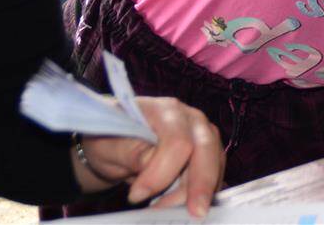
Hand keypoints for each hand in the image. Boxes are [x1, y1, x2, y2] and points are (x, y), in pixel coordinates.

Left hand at [76, 97, 223, 216]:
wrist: (117, 145)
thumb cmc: (111, 140)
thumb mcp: (109, 146)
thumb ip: (130, 152)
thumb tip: (149, 163)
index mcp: (165, 111)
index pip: (177, 142)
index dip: (161, 173)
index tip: (136, 196)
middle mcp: (191, 118)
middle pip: (205, 149)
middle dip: (200, 184)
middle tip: (194, 213)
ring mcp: (203, 134)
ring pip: (215, 162)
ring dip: (200, 191)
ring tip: (175, 213)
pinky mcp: (207, 152)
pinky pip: (215, 172)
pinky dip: (204, 192)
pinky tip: (186, 206)